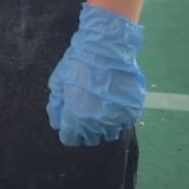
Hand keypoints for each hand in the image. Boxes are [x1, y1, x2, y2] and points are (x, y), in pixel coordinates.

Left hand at [46, 3, 145, 146]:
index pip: (70, 140)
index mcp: (76, 117)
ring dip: (102, 127)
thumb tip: (56, 123)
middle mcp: (97, 123)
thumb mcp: (59, 82)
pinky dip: (117, 119)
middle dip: (84, 130)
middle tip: (84, 114)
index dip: (67, 132)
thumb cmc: (78, 62)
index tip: (68, 123)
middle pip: (90, 139)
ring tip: (99, 110)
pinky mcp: (132, 112)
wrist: (107, 48)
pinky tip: (113, 105)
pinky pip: (123, 125)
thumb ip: (56, 105)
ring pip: (108, 135)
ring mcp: (117, 119)